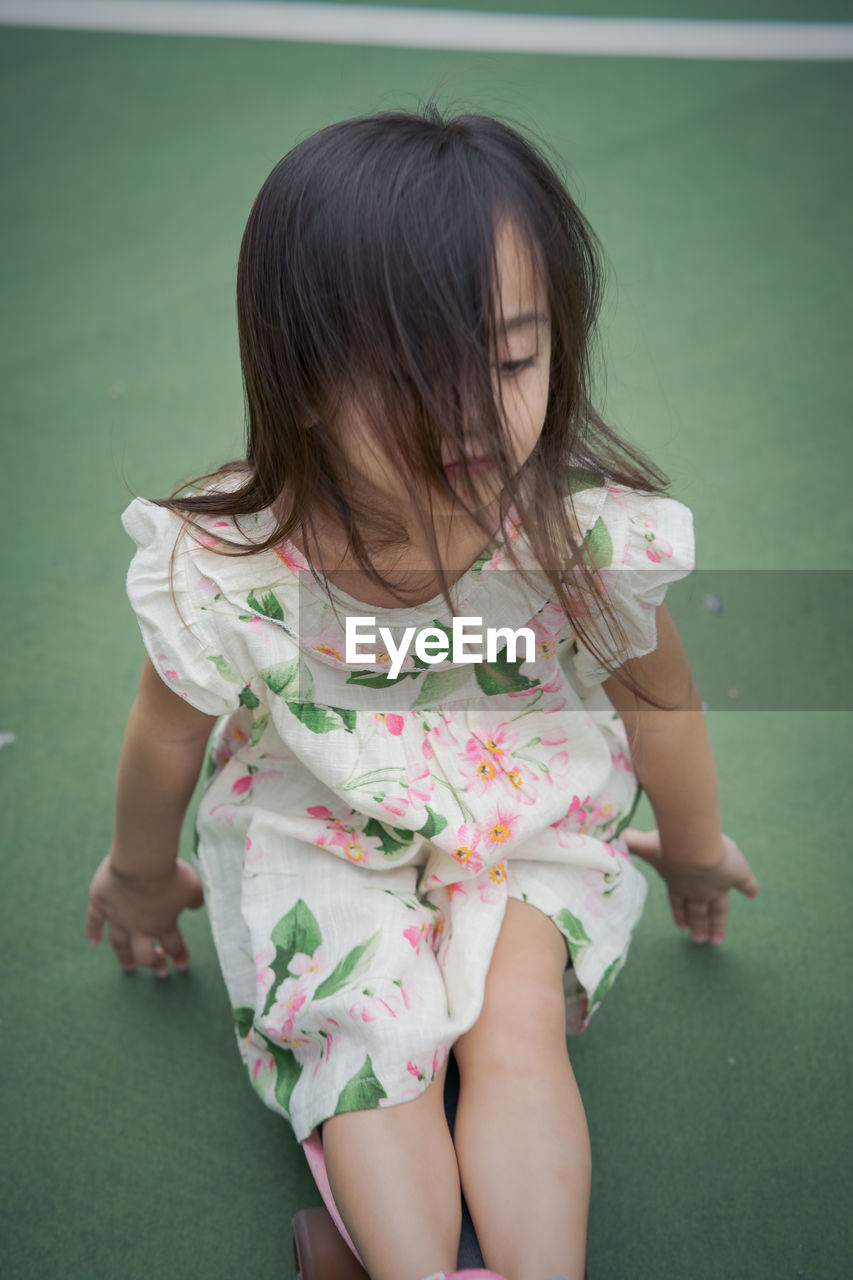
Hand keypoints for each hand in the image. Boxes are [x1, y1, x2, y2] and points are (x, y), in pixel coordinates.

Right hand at [86, 855, 203, 975]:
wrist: (140, 861)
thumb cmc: (170, 874)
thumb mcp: (193, 887)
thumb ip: (195, 899)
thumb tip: (196, 905)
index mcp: (163, 923)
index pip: (173, 946)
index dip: (179, 956)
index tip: (182, 966)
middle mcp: (139, 926)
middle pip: (144, 954)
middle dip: (153, 963)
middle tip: (159, 971)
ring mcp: (117, 916)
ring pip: (119, 943)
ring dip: (124, 956)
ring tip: (128, 967)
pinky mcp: (100, 902)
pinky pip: (94, 921)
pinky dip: (92, 931)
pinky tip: (94, 941)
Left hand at [622, 828, 758, 945]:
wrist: (695, 848)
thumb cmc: (669, 846)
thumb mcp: (646, 843)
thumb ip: (634, 841)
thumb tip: (620, 835)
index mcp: (677, 884)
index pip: (677, 901)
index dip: (678, 912)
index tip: (679, 926)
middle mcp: (697, 890)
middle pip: (697, 912)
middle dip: (697, 926)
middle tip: (697, 939)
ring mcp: (717, 886)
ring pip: (719, 910)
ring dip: (717, 924)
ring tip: (716, 939)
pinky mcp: (736, 876)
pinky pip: (746, 884)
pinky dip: (750, 888)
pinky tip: (753, 894)